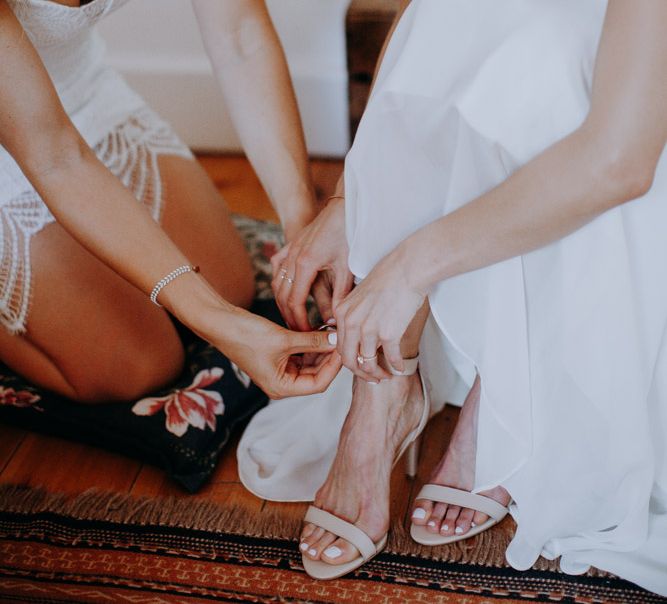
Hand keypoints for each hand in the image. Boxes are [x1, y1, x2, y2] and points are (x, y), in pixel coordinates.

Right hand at [214, 308, 341, 398]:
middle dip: (329, 357)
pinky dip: (311, 343)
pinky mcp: (279, 357)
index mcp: (281, 388)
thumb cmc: (246, 335)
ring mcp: (281, 370)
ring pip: (311, 363)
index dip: (333, 367)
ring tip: (331, 331)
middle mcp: (282, 383)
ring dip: (321, 349)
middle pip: (317, 375)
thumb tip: (336, 340)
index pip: (318, 384)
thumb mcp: (283, 339)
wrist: (221, 322)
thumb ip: (312, 341)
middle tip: (340, 337)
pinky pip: (302, 354)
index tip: (341, 347)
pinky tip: (320, 330)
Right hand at [271, 197, 353, 330]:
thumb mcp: (347, 267)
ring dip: (283, 302)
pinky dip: (279, 282)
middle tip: (298, 332)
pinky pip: (278, 268)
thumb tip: (337, 321)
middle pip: (282, 296)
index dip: (298, 321)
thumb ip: (341, 295)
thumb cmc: (347, 235)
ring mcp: (288, 251)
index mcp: (305, 264)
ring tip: (292, 317)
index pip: (294, 302)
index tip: (305, 334)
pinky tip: (285, 292)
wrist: (343, 207)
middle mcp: (292, 258)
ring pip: (277, 283)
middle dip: (289, 316)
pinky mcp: (290, 245)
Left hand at [334, 242, 425, 381]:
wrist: (408, 268)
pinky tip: (401, 366)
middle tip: (373, 377)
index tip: (360, 364)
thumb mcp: (360, 295)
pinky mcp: (388, 333)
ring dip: (377, 374)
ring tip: (387, 375)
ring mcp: (368, 329)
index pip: (338, 345)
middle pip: (348, 359)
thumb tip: (357, 334)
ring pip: (366, 364)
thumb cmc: (389, 277)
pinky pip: (390, 358)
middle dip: (361, 373)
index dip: (349, 360)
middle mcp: (351, 322)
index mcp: (342, 312)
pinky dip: (396, 366)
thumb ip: (354, 314)